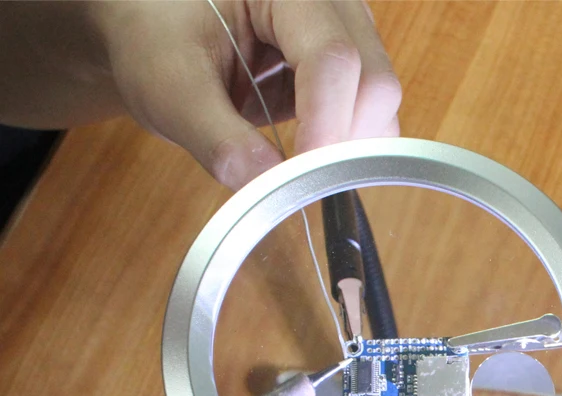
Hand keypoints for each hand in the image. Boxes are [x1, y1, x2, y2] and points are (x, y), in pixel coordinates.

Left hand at [0, 0, 400, 188]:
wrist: (154, 22)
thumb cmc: (156, 33)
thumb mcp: (168, 84)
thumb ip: (215, 136)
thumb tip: (265, 184)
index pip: (333, 56)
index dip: (325, 124)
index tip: (300, 178)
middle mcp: (331, 0)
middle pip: (375, 81)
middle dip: (343, 140)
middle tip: (296, 177)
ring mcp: (347, 30)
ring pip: (381, 102)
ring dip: (346, 146)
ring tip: (294, 159)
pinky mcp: (349, 64)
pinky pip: (371, 115)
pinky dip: (344, 144)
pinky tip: (304, 146)